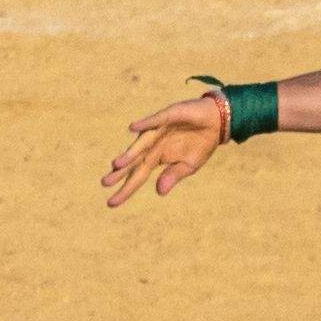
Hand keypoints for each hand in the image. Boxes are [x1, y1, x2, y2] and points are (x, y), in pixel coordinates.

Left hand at [103, 97, 231, 207]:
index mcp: (157, 158)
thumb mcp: (189, 166)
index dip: (126, 189)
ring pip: (141, 144)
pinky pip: (155, 120)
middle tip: (104, 183)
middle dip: (120, 172)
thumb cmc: (200, 144)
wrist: (216, 123)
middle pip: (134, 161)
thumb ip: (173, 176)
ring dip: (130, 153)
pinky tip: (134, 128)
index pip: (138, 176)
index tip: (111, 203)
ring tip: (117, 164)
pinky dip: (145, 124)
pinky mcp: (168, 116)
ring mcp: (158, 130)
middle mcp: (153, 145)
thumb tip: (158, 192)